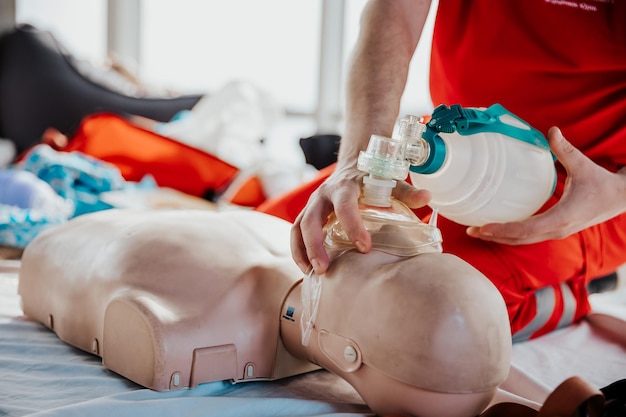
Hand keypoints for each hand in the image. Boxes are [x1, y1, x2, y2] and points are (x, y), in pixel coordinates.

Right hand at [291, 165, 431, 274]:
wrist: (354, 164)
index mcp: (346, 186)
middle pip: (311, 219)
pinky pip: (295, 231)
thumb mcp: (390, 182)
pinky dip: (297, 250)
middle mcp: (324, 194)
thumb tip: (427, 197)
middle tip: (324, 269)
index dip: (352, 226)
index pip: (345, 206)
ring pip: (298, 226)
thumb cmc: (374, 179)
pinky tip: (306, 268)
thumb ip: (406, 192)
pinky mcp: (307, 212)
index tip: (364, 248)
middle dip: (315, 245)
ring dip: (303, 250)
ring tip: (312, 273)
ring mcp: (313, 203)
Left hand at [466, 127, 625, 244]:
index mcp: (561, 218)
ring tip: (478, 232)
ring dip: (501, 238)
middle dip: (495, 236)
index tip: (483, 228)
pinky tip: (498, 229)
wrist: (621, 199)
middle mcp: (557, 230)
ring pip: (523, 241)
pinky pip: (530, 237)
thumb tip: (552, 131)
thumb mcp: (583, 166)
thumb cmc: (602, 184)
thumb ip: (565, 150)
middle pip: (519, 240)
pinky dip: (512, 235)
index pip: (526, 229)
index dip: (503, 230)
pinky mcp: (556, 231)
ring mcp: (556, 233)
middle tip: (471, 231)